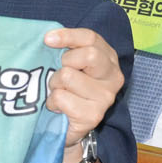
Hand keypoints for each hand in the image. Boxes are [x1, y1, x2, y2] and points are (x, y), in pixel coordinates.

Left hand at [45, 26, 122, 146]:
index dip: (68, 35)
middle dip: (65, 63)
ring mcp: (106, 98)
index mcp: (109, 58)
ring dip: (55, 85)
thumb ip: (66, 49)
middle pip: (89, 55)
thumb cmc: (68, 90)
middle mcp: (113, 77)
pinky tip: (58, 107)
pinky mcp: (93, 115)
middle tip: (60, 75)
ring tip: (60, 93)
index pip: (91, 38)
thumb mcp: (70, 64)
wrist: (67, 126)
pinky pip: (61, 98)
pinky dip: (52, 102)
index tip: (48, 39)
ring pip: (68, 76)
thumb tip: (49, 37)